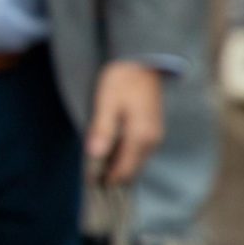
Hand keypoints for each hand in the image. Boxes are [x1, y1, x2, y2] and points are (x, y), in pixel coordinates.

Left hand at [85, 61, 163, 184]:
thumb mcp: (106, 101)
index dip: (106, 179)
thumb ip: (102, 129)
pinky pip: (138, 153)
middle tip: (91, 180)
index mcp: (141, 136)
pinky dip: (124, 158)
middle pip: (131, 171)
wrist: (142, 61)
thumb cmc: (121, 78)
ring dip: (118, 168)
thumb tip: (95, 155)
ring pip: (135, 163)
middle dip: (112, 177)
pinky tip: (110, 154)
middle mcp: (152, 141)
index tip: (88, 184)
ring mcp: (155, 136)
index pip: (123, 170)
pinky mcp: (152, 130)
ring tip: (97, 170)